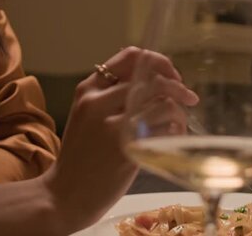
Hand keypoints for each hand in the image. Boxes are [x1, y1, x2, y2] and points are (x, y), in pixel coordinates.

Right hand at [43, 47, 197, 233]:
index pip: (131, 56)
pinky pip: (164, 127)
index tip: (171, 75)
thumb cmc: (79, 158)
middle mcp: (98, 102)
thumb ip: (110, 97)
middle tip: (188, 97)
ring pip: (163, 102)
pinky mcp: (126, 148)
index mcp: (88, 89)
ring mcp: (112, 125)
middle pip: (152, 77)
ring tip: (179, 124)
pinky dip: (175, 130)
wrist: (62, 196)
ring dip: (179, 112)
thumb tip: (150, 80)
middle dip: (178, 85)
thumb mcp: (86, 117)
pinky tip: (172, 137)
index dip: (159, 61)